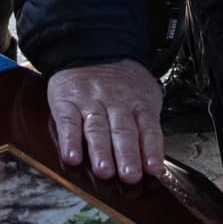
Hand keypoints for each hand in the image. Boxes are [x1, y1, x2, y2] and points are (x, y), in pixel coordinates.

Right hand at [47, 60, 163, 182]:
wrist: (91, 48)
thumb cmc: (120, 81)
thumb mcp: (143, 94)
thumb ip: (148, 125)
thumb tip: (155, 162)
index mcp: (138, 102)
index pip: (148, 128)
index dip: (151, 149)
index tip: (153, 169)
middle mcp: (115, 102)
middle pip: (123, 131)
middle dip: (127, 155)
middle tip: (130, 175)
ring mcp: (90, 101)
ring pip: (97, 129)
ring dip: (100, 152)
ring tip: (104, 171)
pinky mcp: (66, 102)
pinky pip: (68, 122)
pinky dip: (69, 140)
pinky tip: (72, 156)